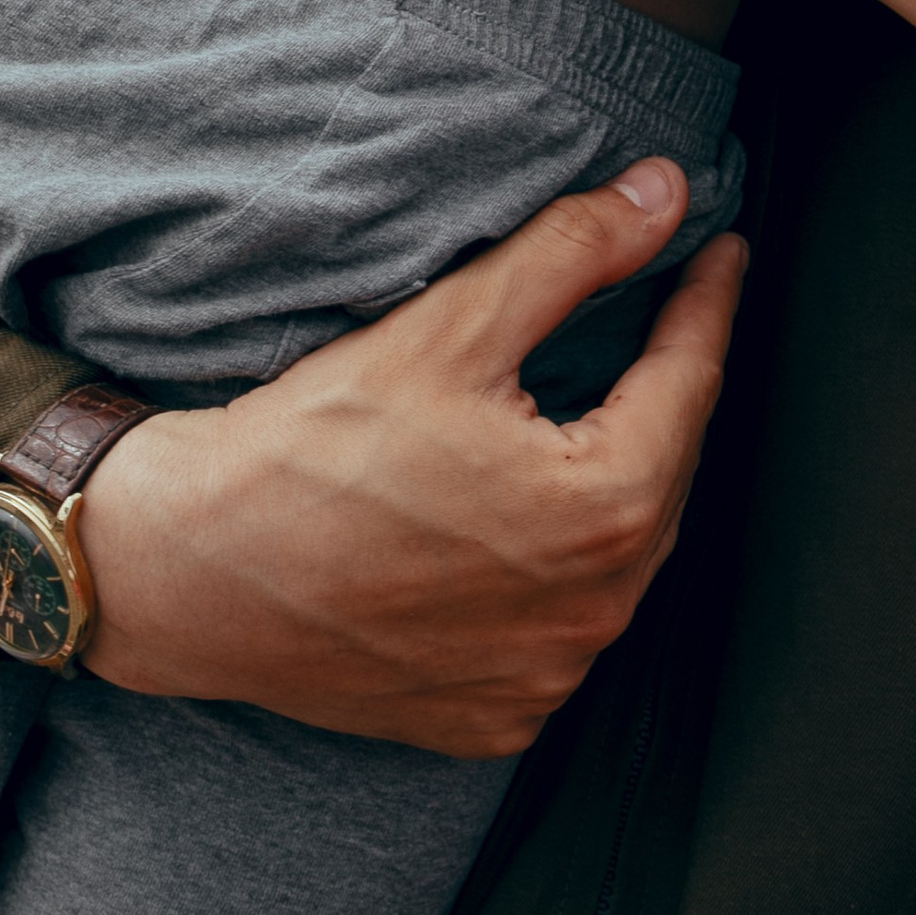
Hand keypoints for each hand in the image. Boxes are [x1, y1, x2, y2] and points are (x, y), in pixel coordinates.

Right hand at [76, 161, 743, 752]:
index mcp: (605, 513)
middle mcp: (593, 616)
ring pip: (619, 557)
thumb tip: (663, 196)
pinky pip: (562, 630)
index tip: (720, 255)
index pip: (690, 379)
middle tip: (662, 316)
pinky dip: (561, 571)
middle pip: (662, 471)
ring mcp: (544, 679)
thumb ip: (574, 252)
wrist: (195, 571)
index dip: (704, 300)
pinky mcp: (492, 718)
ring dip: (618, 481)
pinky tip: (531, 521)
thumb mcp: (453, 324)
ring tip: (599, 408)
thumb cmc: (313, 453)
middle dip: (664, 390)